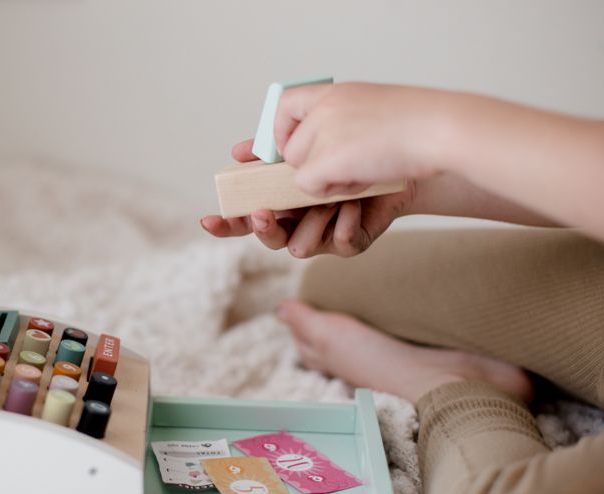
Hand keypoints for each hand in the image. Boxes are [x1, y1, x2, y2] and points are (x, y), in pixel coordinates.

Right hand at [200, 139, 416, 257]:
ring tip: (332, 195)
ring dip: (313, 218)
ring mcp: (324, 235)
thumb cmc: (352, 146)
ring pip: (300, 247)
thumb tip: (237, 151)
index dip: (225, 223)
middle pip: (268, 238)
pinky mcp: (351, 243)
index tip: (207, 220)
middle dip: (263, 227)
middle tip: (264, 211)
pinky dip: (346, 220)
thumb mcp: (307, 136)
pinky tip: (356, 203)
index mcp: (282, 199)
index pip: (244, 216)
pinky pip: (340, 243)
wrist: (396, 156)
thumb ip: (271, 146)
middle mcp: (299, 220)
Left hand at [276, 82, 446, 196]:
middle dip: (312, 164)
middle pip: (290, 147)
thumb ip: (346, 120)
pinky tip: (361, 180)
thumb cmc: (421, 124)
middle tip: (346, 166)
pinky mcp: (327, 159)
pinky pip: (307, 185)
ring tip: (361, 170)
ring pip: (298, 169)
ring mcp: (323, 132)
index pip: (285, 104)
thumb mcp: (375, 109)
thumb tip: (327, 148)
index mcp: (336, 92)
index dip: (282, 129)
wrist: (440, 129)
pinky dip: (331, 191)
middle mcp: (324, 107)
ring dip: (326, 179)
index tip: (289, 145)